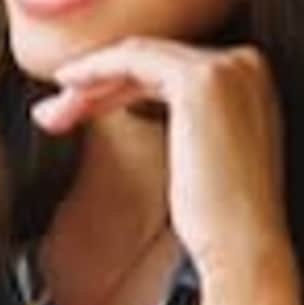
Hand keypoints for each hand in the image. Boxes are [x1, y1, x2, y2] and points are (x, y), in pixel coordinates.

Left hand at [34, 34, 291, 295]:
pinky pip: (132, 59)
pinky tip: (68, 87)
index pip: (171, 69)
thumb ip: (187, 123)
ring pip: (137, 56)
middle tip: (55, 113)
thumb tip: (135, 103)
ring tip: (52, 113)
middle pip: (152, 60)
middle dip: (98, 83)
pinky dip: (96, 69)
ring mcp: (226, 68)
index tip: (79, 110)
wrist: (244, 248)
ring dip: (90, 80)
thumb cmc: (220, 221)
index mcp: (251, 80)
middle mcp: (245, 63)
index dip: (119, 86)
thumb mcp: (203, 156)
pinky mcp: (200, 80)